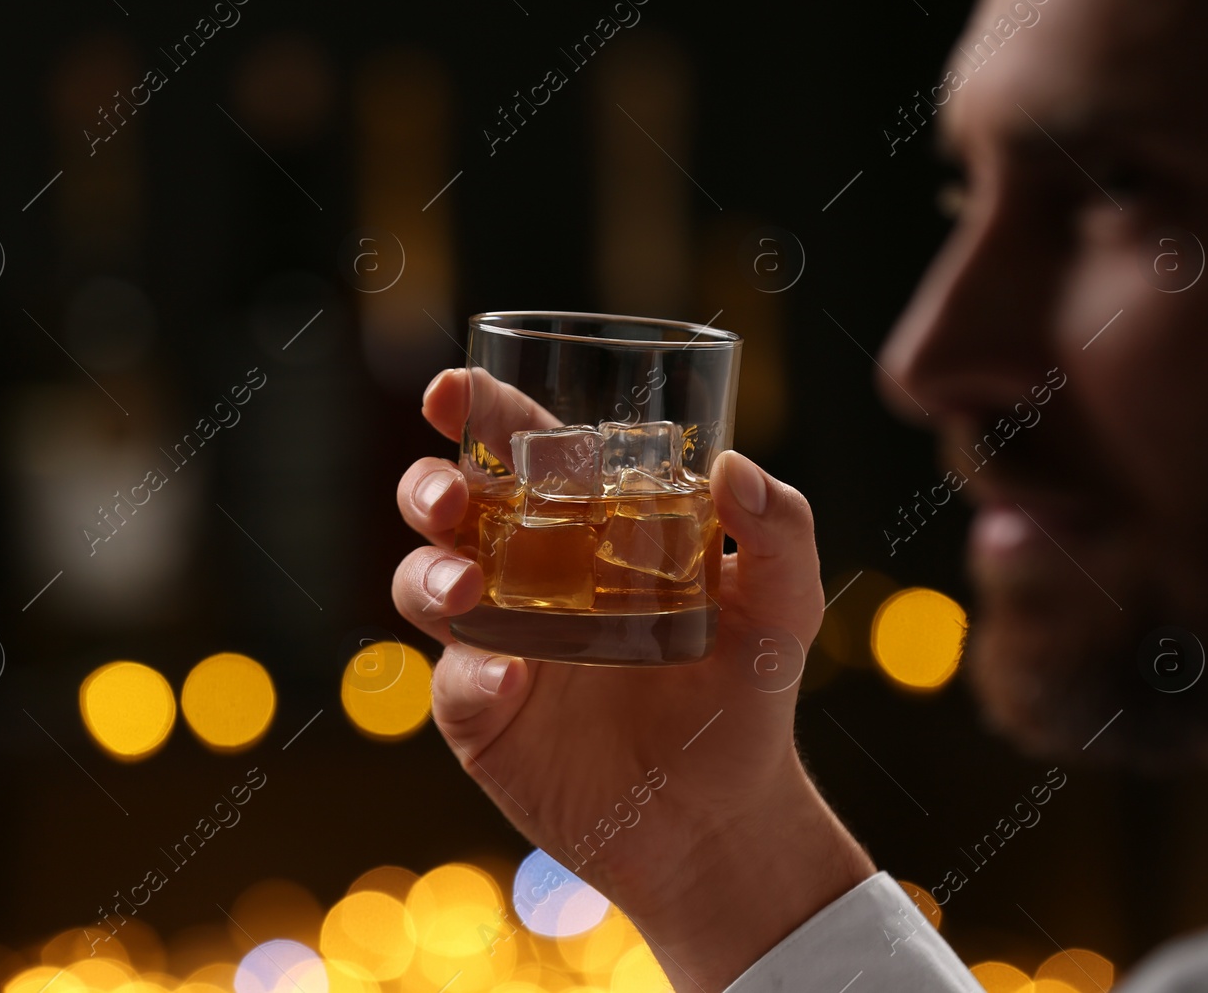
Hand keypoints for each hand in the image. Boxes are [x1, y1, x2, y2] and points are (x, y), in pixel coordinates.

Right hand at [392, 368, 875, 991]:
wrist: (721, 819)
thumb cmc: (747, 696)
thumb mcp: (784, 610)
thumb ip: (781, 532)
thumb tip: (733, 466)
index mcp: (590, 524)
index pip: (521, 448)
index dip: (479, 409)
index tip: (454, 389)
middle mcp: (530, 571)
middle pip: (448, 507)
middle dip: (429, 487)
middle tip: (453, 496)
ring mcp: (498, 642)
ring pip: (424, 583)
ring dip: (430, 573)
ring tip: (469, 587)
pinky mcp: (483, 716)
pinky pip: (452, 683)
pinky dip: (469, 675)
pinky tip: (509, 681)